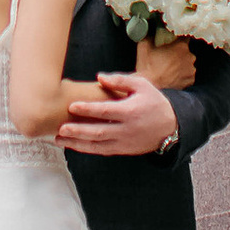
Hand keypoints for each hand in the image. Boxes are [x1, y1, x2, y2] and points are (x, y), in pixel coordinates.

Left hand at [61, 69, 179, 155]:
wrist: (171, 127)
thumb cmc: (154, 102)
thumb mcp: (142, 85)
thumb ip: (120, 80)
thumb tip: (99, 77)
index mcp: (131, 111)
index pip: (106, 111)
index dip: (88, 109)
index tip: (72, 106)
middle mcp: (126, 129)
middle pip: (99, 132)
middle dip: (78, 131)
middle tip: (60, 129)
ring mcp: (124, 142)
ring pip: (97, 145)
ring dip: (77, 143)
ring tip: (59, 140)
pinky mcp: (123, 150)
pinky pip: (102, 151)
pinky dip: (86, 149)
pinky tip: (72, 145)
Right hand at [135, 35, 195, 92]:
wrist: (149, 85)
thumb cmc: (147, 66)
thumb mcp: (144, 45)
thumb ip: (148, 34)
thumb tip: (148, 29)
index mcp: (181, 46)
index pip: (185, 37)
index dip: (178, 40)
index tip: (172, 42)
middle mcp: (189, 56)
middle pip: (187, 51)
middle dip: (179, 53)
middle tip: (168, 57)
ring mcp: (191, 69)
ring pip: (188, 63)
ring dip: (181, 64)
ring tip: (170, 68)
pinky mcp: (190, 80)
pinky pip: (188, 75)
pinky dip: (182, 75)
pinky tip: (173, 76)